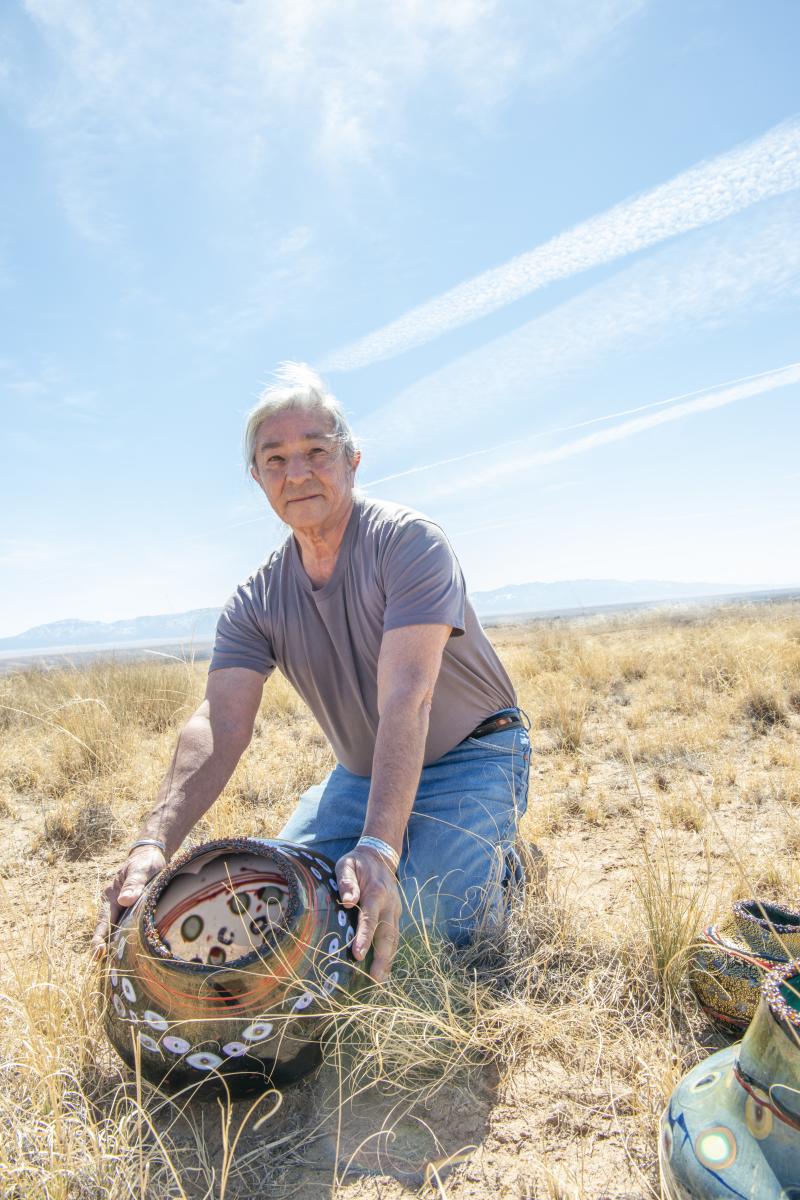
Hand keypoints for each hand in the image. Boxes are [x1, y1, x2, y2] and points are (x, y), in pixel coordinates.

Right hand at [91, 846, 166, 958]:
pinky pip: (129, 929)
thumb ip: (134, 883)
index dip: (99, 938)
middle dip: (106, 949)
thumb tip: (125, 900)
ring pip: (119, 932)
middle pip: (109, 931)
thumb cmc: (145, 862)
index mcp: (110, 897)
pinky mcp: (134, 914)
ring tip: (120, 968)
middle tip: (108, 968)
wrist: (151, 856)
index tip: (98, 953)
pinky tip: (135, 955)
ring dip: (118, 948)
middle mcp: (114, 906)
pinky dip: (129, 941)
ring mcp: (123, 911)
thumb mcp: (141, 869)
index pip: (103, 921)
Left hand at [335, 847, 401, 982]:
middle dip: (382, 957)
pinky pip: (394, 936)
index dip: (365, 937)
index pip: (370, 918)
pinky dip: (390, 953)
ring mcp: (395, 911)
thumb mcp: (347, 864)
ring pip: (394, 938)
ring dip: (388, 959)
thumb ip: (346, 881)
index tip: (358, 955)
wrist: (380, 857)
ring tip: (380, 981)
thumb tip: (347, 901)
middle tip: (375, 979)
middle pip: (388, 934)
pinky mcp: (395, 916)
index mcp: (377, 893)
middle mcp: (390, 904)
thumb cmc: (358, 863)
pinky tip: (384, 969)